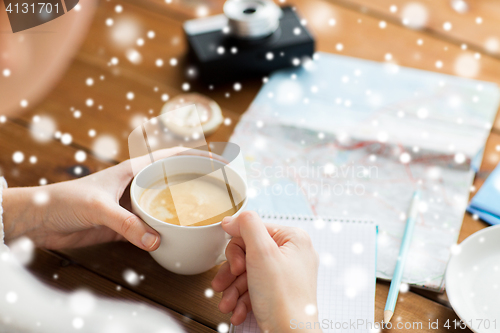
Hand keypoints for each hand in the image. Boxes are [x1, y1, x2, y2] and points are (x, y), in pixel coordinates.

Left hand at [2, 147, 223, 249]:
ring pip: (164, 206)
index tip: (219, 162)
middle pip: (173, 181)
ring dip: (181, 211)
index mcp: (133, 170)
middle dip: (196, 183)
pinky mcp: (125, 226)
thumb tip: (155, 242)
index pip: (171, 156)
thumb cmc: (64, 200)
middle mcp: (137, 186)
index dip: (196, 156)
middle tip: (219, 193)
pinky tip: (177, 239)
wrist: (39, 220)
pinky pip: (151, 228)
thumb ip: (126, 223)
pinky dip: (164, 233)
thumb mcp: (97, 207)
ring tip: (204, 217)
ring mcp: (132, 206)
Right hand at [211, 211, 319, 331]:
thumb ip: (247, 226)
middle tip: (226, 283)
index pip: (254, 230)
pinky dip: (242, 300)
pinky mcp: (280, 292)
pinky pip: (255, 289)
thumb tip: (232, 218)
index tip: (235, 265)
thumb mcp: (262, 252)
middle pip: (249, 252)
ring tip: (228, 303)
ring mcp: (286, 275)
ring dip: (233, 290)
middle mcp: (292, 254)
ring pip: (249, 273)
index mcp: (293, 239)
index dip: (238, 248)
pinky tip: (237, 311)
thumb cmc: (283, 299)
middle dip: (232, 273)